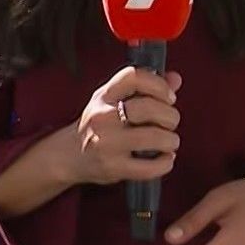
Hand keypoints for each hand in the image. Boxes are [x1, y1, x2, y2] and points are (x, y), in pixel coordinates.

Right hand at [60, 66, 183, 187]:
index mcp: (104, 96)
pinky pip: (150, 167)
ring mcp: (107, 144)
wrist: (68, 156)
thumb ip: (145, 88)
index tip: (169, 97)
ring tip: (169, 142)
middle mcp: (103, 117)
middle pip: (149, 108)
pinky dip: (166, 163)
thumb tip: (176, 79)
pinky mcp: (113, 168)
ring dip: (171, 140)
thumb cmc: (97, 125)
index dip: (159, 84)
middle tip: (170, 123)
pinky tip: (165, 158)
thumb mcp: (113, 100)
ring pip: (154, 137)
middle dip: (170, 116)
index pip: (134, 77)